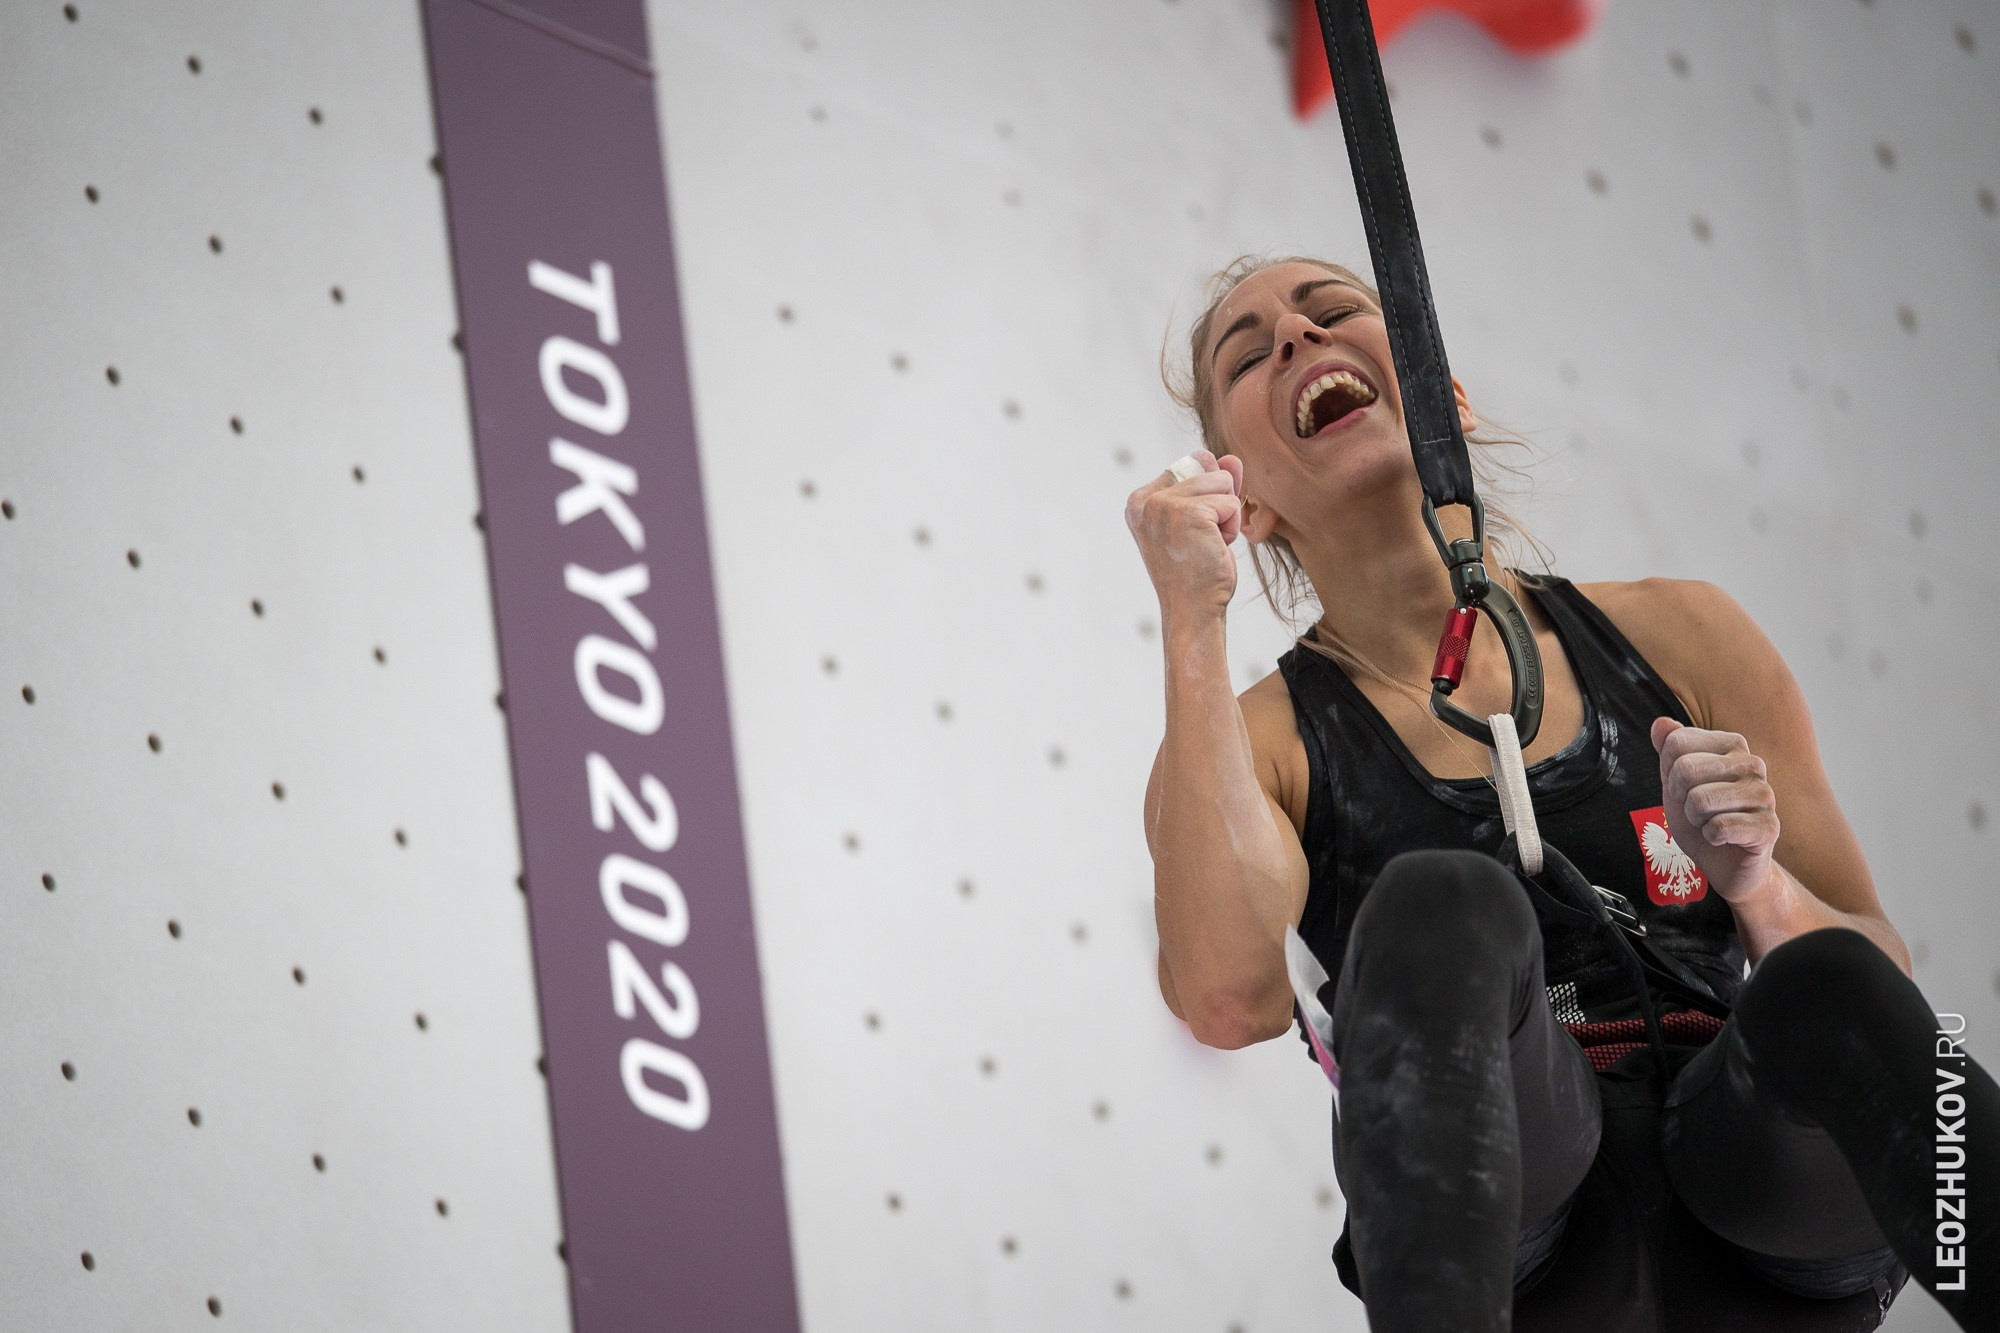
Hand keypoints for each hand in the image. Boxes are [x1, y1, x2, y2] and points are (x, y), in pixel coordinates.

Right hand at [1123, 451, 1245, 619]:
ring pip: (1222, 482)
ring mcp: (1164, 505)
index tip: (1190, 532)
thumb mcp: (1199, 519)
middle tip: (1201, 541)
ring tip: (1207, 545)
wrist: (1193, 611)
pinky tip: (1214, 550)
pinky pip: (1232, 502)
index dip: (1206, 496)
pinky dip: (1232, 528)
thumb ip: (1211, 483)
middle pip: (1207, 469)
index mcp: (1140, 501)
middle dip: (1217, 504)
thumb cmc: (1195, 572)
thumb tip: (1232, 458)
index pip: (1190, 466)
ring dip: (1226, 516)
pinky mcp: (1189, 513)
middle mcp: (1146, 500)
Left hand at [1649, 717, 1778, 904]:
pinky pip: (1718, 828)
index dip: (1669, 772)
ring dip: (1696, 820)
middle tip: (1698, 810)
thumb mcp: (1675, 782)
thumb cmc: (1702, 818)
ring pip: (1700, 800)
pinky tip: (1724, 838)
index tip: (1684, 788)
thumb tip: (1661, 723)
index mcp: (1731, 745)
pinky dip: (1711, 837)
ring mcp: (1765, 794)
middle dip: (1681, 798)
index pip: (1676, 742)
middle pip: (1685, 769)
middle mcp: (1752, 764)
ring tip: (1711, 822)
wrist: (1726, 862)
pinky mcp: (1768, 826)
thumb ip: (1668, 751)